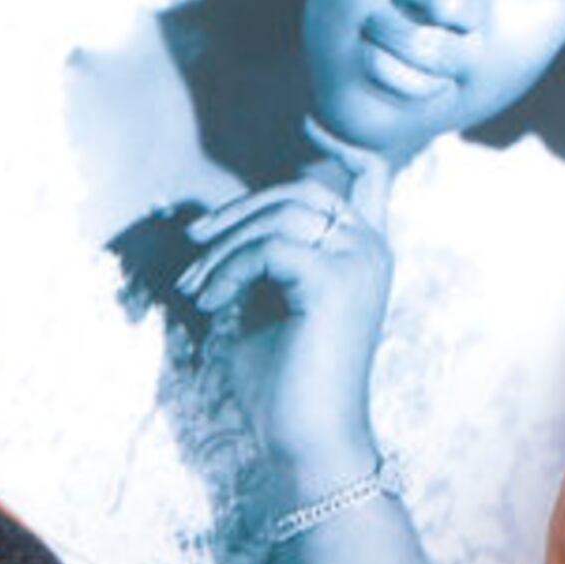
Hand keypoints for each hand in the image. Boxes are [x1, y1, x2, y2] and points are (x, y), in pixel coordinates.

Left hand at [183, 127, 400, 470]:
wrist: (306, 442)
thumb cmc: (283, 386)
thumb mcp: (266, 307)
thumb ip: (260, 262)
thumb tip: (222, 226)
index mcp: (364, 255)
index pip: (371, 177)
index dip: (342, 145)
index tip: (310, 121)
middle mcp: (371, 250)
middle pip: (301, 192)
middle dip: (239, 210)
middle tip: (193, 242)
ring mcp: (358, 262)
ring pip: (280, 215)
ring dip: (225, 246)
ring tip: (196, 288)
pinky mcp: (333, 280)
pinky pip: (267, 247)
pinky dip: (228, 270)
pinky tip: (211, 304)